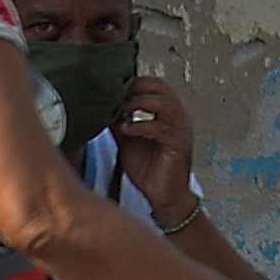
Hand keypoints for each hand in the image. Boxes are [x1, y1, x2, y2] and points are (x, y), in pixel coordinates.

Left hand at [115, 74, 204, 230]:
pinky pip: (160, 127)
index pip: (153, 83)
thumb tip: (99, 106)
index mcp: (167, 111)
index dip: (132, 82)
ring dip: (136, 104)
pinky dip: (140, 125)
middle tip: (112, 99)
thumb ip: (119, 120)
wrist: (165, 197)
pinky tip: (126, 130)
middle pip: (158, 87)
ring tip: (118, 113)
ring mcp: (181, 129)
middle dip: (133, 90)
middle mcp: (178, 115)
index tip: (110, 89)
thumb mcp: (128, 139)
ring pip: (162, 103)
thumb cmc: (149, 169)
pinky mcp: (179, 144)